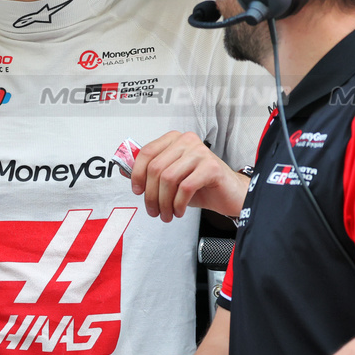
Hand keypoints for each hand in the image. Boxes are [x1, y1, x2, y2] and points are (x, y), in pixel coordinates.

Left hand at [130, 132, 246, 220]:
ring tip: (167, 214)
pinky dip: (178, 204)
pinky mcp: (211, 167)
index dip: (137, 174)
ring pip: (168, 179)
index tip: (137, 190)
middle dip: (151, 195)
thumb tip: (125, 171)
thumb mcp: (171, 178)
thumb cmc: (200, 185)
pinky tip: (179, 211)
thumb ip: (150, 173)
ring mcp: (200, 152)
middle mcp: (187, 141)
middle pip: (156, 169)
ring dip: (164, 203)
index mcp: (174, 140)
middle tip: (153, 210)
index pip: (147, 152)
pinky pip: (185, 187)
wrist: (229, 194)